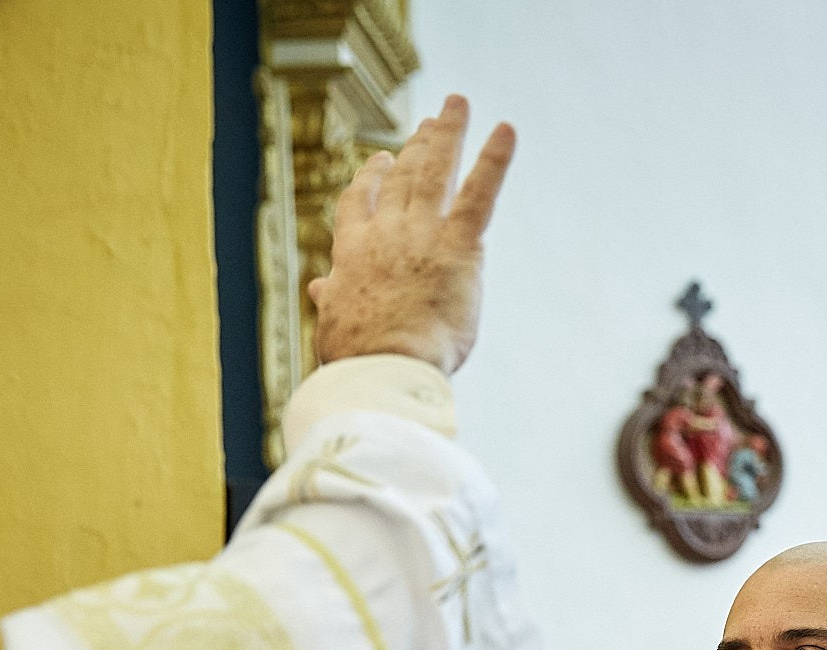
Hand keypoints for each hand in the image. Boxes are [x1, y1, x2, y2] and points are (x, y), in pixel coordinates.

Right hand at [310, 94, 515, 373]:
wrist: (386, 367)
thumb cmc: (359, 358)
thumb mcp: (335, 325)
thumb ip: (333, 300)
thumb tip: (320, 288)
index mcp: (352, 252)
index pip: (359, 203)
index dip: (370, 178)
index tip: (378, 159)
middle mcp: (385, 233)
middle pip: (401, 178)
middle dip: (416, 147)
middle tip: (430, 122)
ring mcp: (421, 234)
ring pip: (434, 172)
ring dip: (447, 134)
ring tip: (458, 105)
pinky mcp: (458, 246)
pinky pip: (480, 194)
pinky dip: (494, 159)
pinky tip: (506, 130)